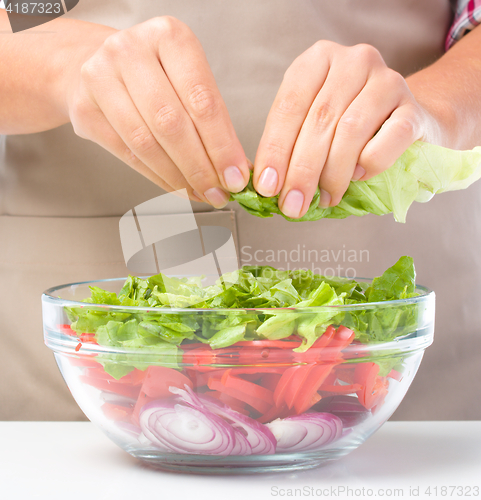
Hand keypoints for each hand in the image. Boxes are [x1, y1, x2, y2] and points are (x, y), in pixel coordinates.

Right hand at [66, 17, 248, 206]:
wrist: (94, 63)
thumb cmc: (152, 74)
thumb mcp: (188, 80)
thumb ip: (212, 120)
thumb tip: (236, 167)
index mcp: (169, 37)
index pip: (202, 101)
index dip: (221, 146)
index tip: (236, 176)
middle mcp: (131, 51)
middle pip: (172, 124)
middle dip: (201, 167)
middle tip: (219, 192)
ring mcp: (101, 77)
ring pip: (147, 143)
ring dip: (179, 177)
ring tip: (200, 192)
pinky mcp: (84, 108)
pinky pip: (128, 154)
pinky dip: (157, 177)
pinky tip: (176, 186)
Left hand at [253, 41, 442, 217]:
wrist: (407, 124)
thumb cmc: (351, 129)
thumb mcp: (314, 126)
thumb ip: (291, 147)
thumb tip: (268, 185)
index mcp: (318, 60)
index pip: (288, 106)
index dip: (274, 150)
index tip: (266, 187)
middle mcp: (353, 61)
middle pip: (318, 120)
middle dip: (301, 170)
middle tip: (292, 204)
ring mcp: (387, 81)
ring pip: (350, 130)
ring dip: (332, 174)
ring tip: (324, 198)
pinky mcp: (414, 108)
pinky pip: (388, 139)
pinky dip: (369, 164)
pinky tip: (358, 177)